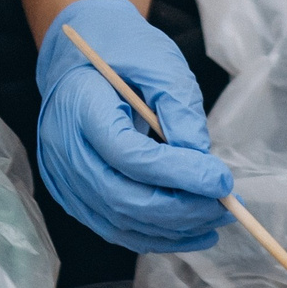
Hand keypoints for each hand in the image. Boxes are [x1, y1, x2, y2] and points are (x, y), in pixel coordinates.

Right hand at [33, 0, 233, 251]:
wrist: (78, 55)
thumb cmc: (121, 53)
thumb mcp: (158, 63)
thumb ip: (179, 110)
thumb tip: (202, 166)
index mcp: (79, 106)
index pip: (126, 154)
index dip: (176, 173)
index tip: (221, 180)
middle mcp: (61, 148)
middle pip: (121, 197)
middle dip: (180, 209)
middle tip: (225, 206)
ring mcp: (61, 177)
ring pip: (119, 221)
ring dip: (173, 229)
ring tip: (216, 218)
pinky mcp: (72, 195)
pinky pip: (114, 228)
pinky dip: (154, 235)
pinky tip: (190, 229)